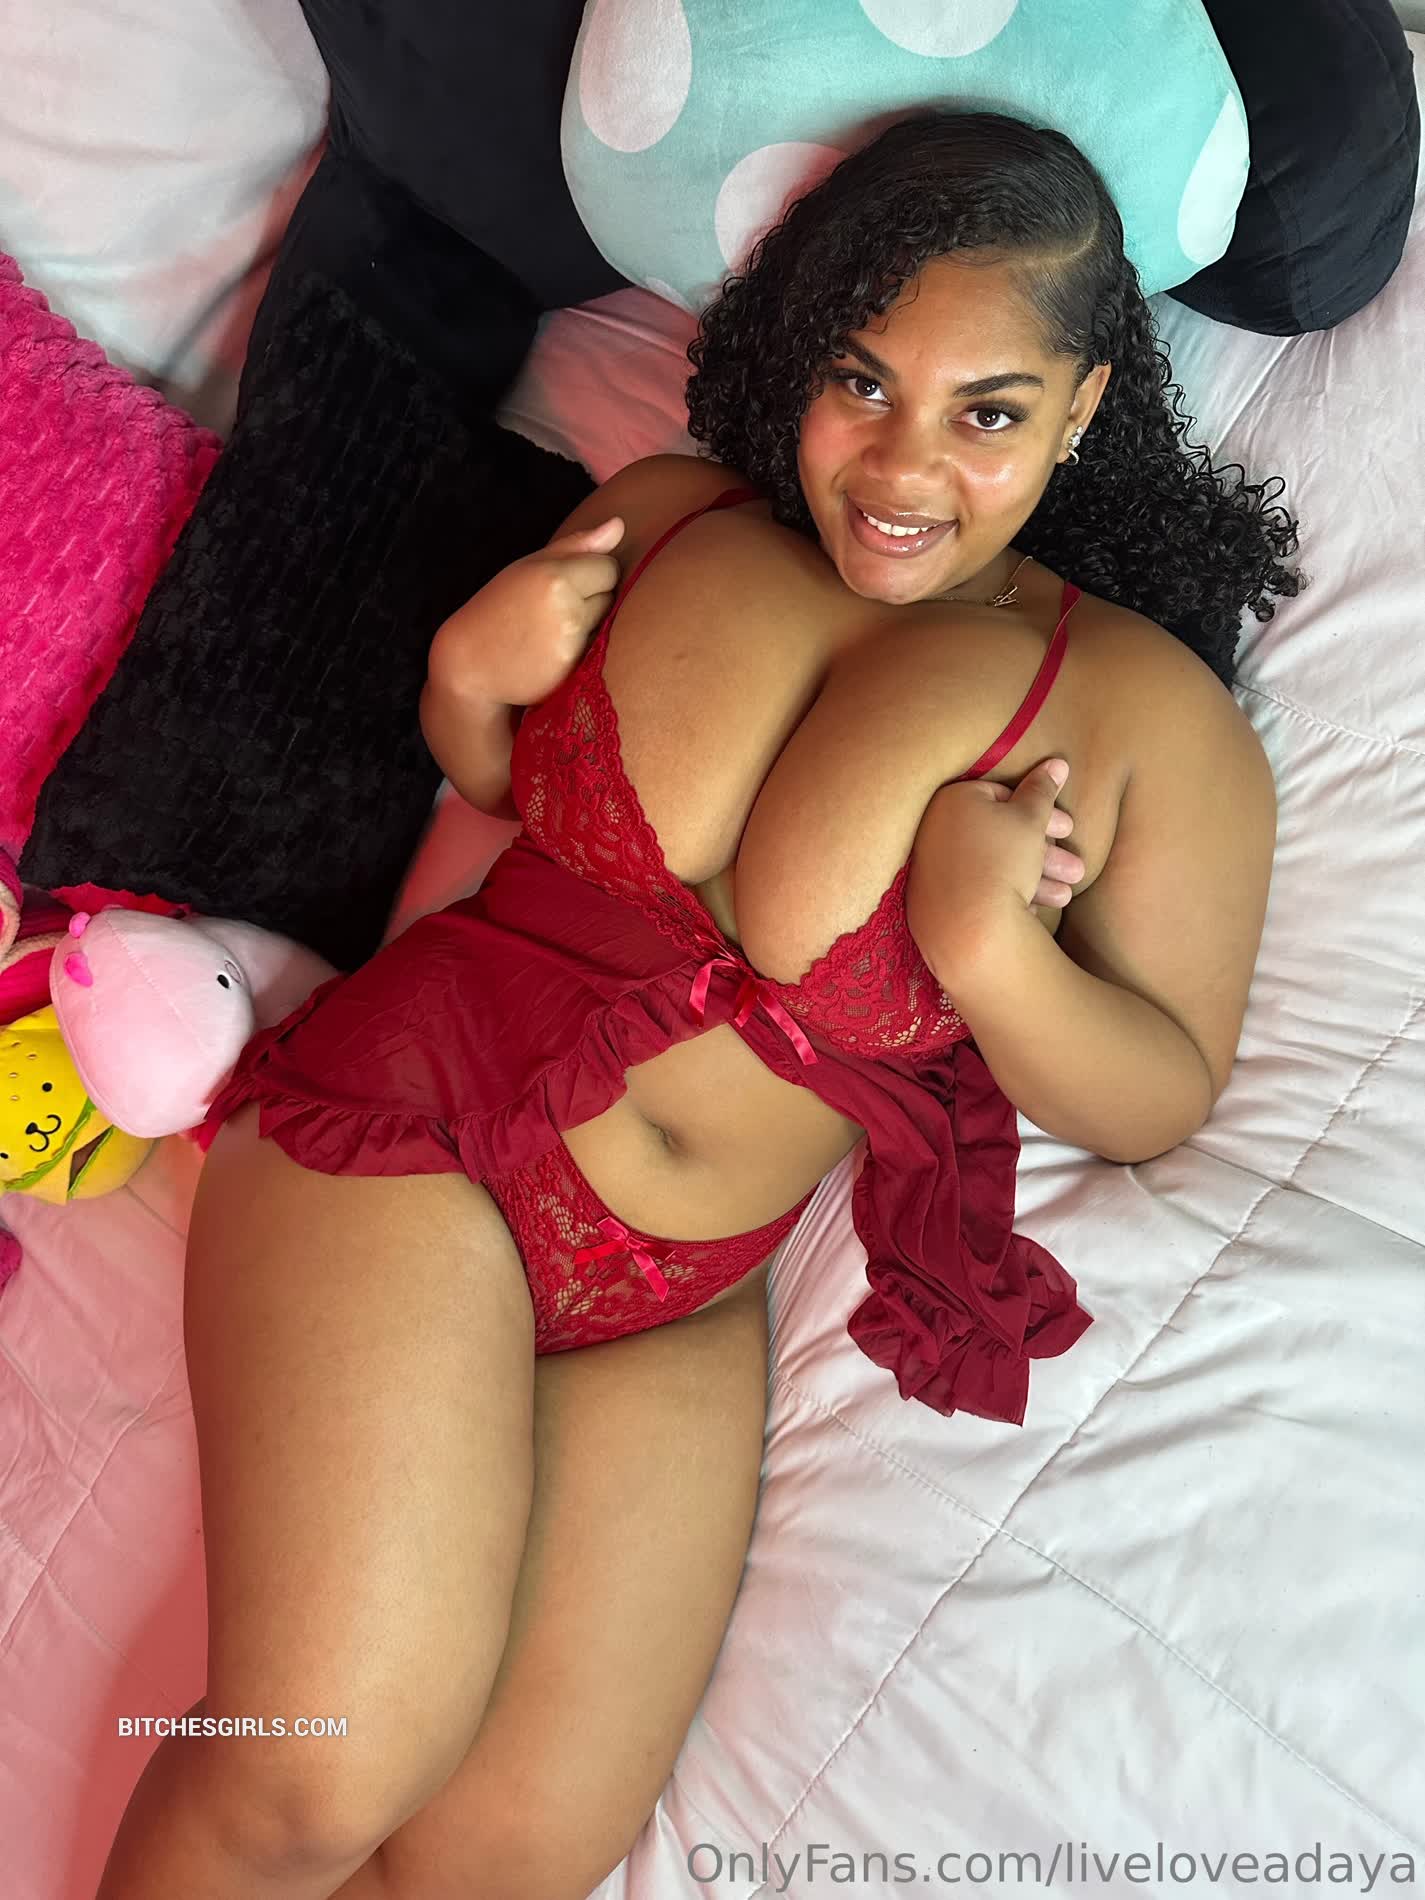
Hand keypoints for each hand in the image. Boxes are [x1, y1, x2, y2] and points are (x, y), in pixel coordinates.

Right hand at [428, 516, 624, 707]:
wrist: (470, 663)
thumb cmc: (499, 608)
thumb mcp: (528, 567)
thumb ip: (576, 546)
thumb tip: (619, 525)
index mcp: (553, 575)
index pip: (608, 567)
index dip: (590, 573)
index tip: (562, 582)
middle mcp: (565, 607)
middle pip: (611, 595)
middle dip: (590, 599)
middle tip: (551, 608)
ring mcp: (570, 640)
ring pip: (606, 622)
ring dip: (588, 624)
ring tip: (549, 628)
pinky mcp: (572, 666)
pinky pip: (597, 649)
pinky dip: (582, 648)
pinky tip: (551, 648)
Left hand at [905, 758, 1082, 977]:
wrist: (969, 927)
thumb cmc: (1003, 860)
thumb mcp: (1031, 819)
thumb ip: (1043, 790)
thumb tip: (1056, 763)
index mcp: (954, 800)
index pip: (1003, 796)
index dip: (1041, 811)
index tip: (1067, 829)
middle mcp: (936, 829)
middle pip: (1000, 835)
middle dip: (1045, 853)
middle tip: (1076, 869)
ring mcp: (932, 867)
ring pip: (993, 865)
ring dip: (1036, 879)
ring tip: (1065, 896)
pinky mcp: (933, 901)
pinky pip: (976, 891)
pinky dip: (1006, 897)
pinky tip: (1030, 911)